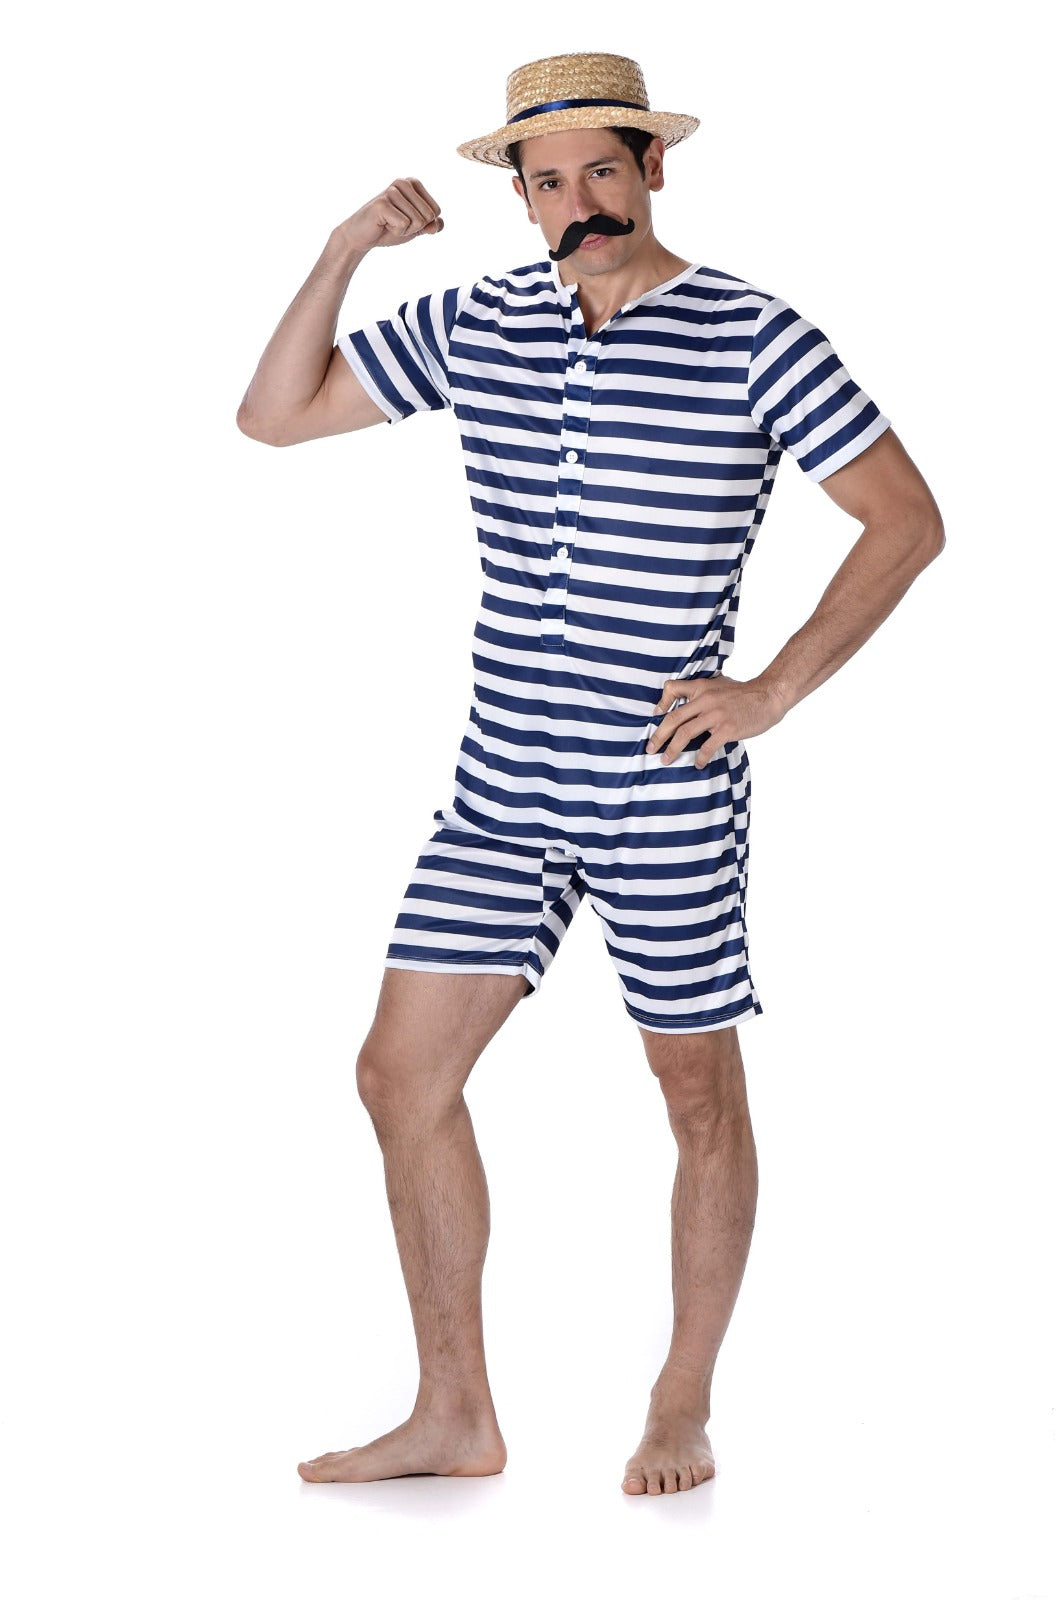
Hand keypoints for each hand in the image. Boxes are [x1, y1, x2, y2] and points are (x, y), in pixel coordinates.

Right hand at [336, 178, 444, 254]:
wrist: (363, 236)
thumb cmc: (389, 228)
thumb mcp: (415, 228)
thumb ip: (430, 225)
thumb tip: (438, 223)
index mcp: (413, 183)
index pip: (436, 211)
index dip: (423, 224)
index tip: (406, 220)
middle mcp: (404, 182)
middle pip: (428, 216)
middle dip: (414, 228)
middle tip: (396, 223)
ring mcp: (392, 191)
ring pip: (417, 221)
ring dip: (404, 230)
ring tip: (388, 223)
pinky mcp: (382, 203)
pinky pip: (404, 225)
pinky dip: (395, 231)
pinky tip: (383, 225)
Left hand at [646, 674, 786, 766]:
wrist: (768, 695)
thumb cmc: (744, 693)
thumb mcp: (720, 684)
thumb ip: (703, 692)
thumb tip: (688, 704)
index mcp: (701, 687)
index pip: (672, 689)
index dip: (661, 703)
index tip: (655, 716)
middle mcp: (704, 700)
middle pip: (673, 719)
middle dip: (659, 736)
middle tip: (650, 749)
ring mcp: (715, 715)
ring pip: (685, 734)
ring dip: (672, 749)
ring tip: (666, 760)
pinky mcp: (727, 729)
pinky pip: (707, 746)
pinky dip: (700, 758)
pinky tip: (699, 764)